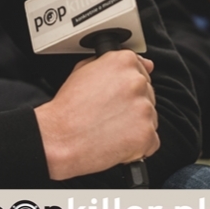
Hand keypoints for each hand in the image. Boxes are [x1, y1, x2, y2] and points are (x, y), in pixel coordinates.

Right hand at [35, 50, 158, 179]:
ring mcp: (144, 109)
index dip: (126, 87)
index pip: (141, 69)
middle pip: (147, 94)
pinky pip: (151, 141)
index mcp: (124, 62)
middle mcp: (137, 82)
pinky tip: (117, 142)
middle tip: (109, 114)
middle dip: (132, 106)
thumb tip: (145, 64)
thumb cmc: (68, 108)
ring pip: (150, 117)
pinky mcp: (146, 134)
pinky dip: (138, 146)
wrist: (58, 138)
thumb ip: (113, 63)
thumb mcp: (84, 70)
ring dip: (135, 126)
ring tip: (110, 129)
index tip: (117, 96)